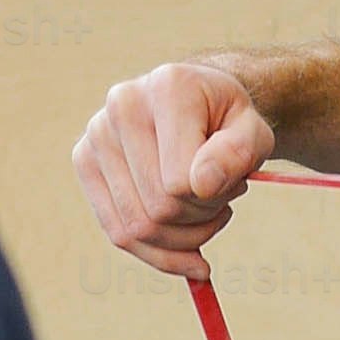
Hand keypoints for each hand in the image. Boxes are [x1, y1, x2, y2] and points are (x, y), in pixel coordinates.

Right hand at [73, 60, 274, 279]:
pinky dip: (158, 252)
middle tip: (223, 199)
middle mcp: (123, 105)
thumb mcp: (255, 132)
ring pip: (136, 228)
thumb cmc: (229, 122)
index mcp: (168, 87)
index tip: (236, 184)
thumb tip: (202, 184)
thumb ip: (240, 153)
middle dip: (201, 220)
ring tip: (205, 211)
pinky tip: (185, 242)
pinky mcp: (84, 160)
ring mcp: (97, 133)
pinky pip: (118, 232)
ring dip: (182, 238)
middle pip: (158, 208)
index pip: (180, 182)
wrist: (202, 105)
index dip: (215, 200)